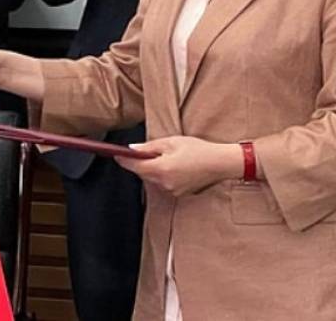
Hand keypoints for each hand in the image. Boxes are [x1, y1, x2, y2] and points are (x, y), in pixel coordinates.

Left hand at [114, 136, 240, 196]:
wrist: (220, 163)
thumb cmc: (198, 150)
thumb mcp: (172, 142)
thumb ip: (150, 146)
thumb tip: (133, 149)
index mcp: (161, 169)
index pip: (135, 167)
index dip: (123, 160)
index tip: (116, 154)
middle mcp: (164, 183)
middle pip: (143, 173)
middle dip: (141, 162)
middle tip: (146, 150)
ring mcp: (172, 190)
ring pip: (153, 178)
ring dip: (153, 168)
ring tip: (167, 156)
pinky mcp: (178, 193)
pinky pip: (163, 183)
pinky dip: (163, 174)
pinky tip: (175, 165)